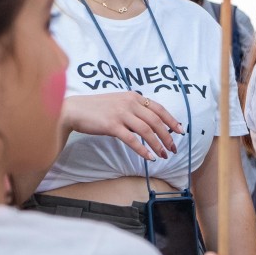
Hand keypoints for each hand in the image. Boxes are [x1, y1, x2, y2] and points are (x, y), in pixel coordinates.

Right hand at [61, 92, 182, 160]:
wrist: (74, 110)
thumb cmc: (95, 108)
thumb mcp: (118, 103)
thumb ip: (133, 110)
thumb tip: (148, 124)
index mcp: (133, 96)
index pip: (158, 108)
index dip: (171, 120)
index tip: (181, 130)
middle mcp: (129, 103)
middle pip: (155, 121)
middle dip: (167, 136)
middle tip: (173, 148)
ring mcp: (121, 114)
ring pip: (147, 131)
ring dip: (158, 144)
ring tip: (164, 155)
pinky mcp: (112, 125)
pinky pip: (132, 140)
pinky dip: (143, 150)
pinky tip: (150, 157)